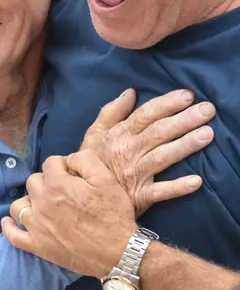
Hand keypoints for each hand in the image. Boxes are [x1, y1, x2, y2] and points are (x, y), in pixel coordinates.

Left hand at [2, 151, 137, 277]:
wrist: (119, 252)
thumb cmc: (114, 215)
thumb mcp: (106, 178)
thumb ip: (85, 160)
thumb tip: (68, 159)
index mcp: (57, 185)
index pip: (50, 163)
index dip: (64, 166)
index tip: (75, 176)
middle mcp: (42, 203)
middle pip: (33, 181)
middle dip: (48, 181)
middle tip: (65, 191)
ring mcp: (37, 226)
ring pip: (19, 205)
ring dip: (29, 200)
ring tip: (42, 204)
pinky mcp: (38, 246)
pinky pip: (14, 236)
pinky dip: (9, 227)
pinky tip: (9, 221)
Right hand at [81, 89, 213, 215]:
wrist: (81, 196)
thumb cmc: (91, 163)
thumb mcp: (93, 134)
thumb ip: (110, 112)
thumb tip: (130, 92)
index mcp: (118, 135)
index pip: (145, 115)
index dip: (166, 104)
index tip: (187, 95)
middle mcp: (128, 151)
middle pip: (159, 132)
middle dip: (184, 120)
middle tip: (207, 110)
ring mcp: (135, 174)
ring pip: (163, 157)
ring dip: (185, 146)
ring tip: (207, 135)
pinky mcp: (140, 196)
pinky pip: (160, 192)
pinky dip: (178, 187)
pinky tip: (196, 181)